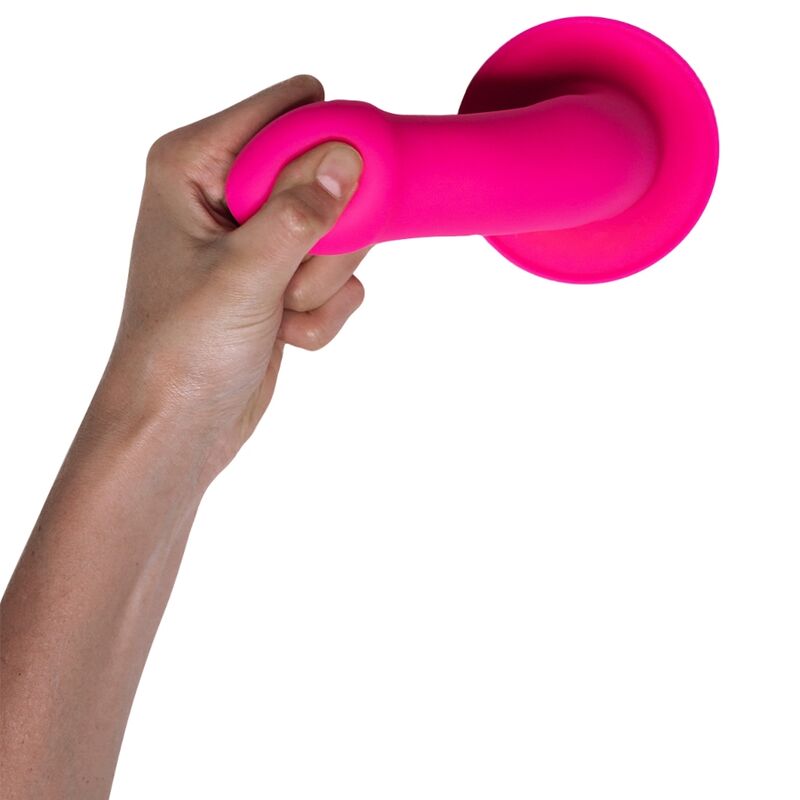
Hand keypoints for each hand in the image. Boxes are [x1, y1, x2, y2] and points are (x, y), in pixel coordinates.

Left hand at [99, 74, 366, 485]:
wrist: (180, 424)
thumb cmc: (184, 349)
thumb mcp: (244, 273)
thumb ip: (300, 213)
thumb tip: (347, 158)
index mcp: (195, 165)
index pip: (285, 110)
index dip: (323, 143)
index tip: (346, 190)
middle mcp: (227, 192)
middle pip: (324, 172)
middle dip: (322, 237)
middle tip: (287, 277)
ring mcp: (260, 237)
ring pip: (340, 231)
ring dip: (320, 283)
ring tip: (277, 313)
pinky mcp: (283, 276)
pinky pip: (340, 277)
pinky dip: (320, 313)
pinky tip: (283, 334)